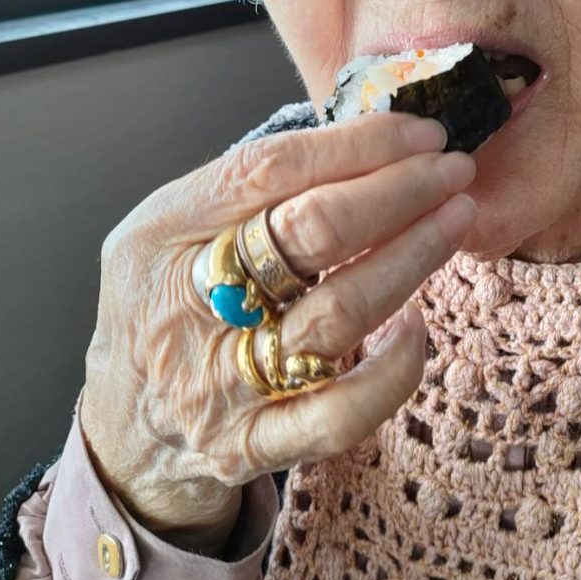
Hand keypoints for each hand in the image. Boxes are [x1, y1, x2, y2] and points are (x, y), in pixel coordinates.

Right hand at [80, 111, 476, 549]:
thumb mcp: (174, 229)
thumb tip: (368, 143)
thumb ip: (249, 190)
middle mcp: (185, 306)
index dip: (358, 145)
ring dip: (412, 260)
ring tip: (455, 222)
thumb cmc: (168, 306)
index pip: (270, 170)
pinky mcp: (250, 445)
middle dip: (397, 191)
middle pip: (310, 233)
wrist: (126, 428)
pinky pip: (340, 414)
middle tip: (452, 171)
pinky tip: (417, 330)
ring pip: (338, 314)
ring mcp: (217, 383)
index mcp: (162, 234)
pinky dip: (392, 370)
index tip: (421, 134)